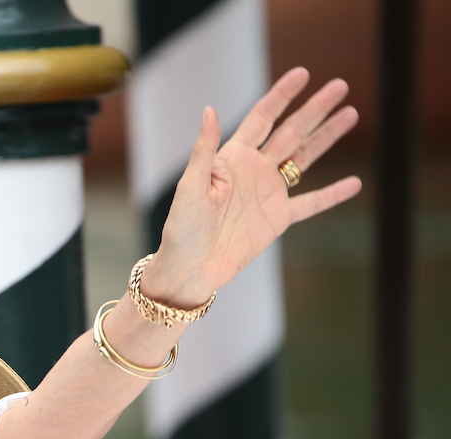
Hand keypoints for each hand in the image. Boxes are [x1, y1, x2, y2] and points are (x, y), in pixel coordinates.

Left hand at [144, 67, 362, 305]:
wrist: (190, 268)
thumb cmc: (182, 227)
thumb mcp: (190, 186)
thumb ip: (204, 150)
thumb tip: (209, 110)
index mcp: (232, 159)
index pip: (262, 119)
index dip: (281, 96)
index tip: (303, 74)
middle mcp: (254, 170)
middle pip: (291, 132)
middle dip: (315, 109)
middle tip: (341, 85)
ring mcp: (268, 193)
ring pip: (304, 158)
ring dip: (327, 137)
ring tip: (351, 114)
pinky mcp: (277, 219)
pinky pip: (310, 204)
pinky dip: (332, 194)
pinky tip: (354, 183)